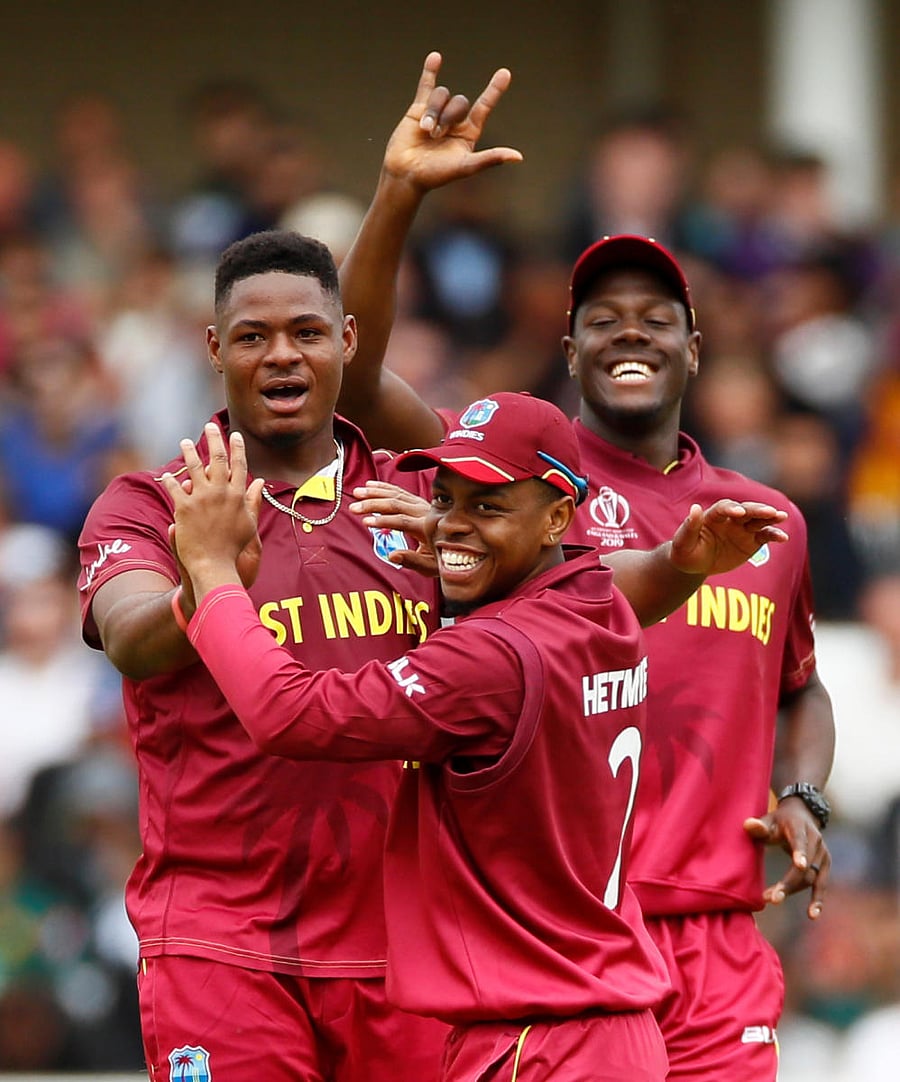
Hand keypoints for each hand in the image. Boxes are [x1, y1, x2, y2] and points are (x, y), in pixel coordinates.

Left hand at [161, 423, 264, 598]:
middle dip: (215, 440)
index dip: (238, 449)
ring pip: (194, 468)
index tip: (236, 435)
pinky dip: (171, 481)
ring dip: (190, 452)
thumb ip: (253, 501)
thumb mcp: (249, 524)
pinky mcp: (184, 508)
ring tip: (185, 442)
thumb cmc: (234, 549)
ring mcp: (202, 499)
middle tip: (211, 426)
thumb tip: (260, 482)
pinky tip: (167, 475)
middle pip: (218, 459)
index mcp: (238, 496)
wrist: (215, 566)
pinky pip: (175, 488)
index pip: (239, 466)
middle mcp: (221, 493)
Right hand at [350, 481, 437, 576]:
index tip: (366, 522)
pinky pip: (399, 491)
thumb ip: (411, 561)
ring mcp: (421, 505)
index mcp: (426, 528)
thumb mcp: (430, 566)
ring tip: (357, 493)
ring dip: (375, 493)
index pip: (402, 522)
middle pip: (396, 504)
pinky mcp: (417, 502)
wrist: (457, 544)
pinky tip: (370, 485)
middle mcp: (424, 512)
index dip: (384, 521)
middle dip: (373, 505)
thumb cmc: (443, 558)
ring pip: (396, 495)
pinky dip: (384, 487)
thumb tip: (392, 555)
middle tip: (354, 508)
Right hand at [381, 51, 522, 192]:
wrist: (406, 174)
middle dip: (447, 116)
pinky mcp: (418, 109)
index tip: (505, 73)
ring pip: (442, 95)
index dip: (494, 90)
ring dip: (433, 112)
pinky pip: (427, 85)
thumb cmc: (436, 175)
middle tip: (436, 136)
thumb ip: (491, 159)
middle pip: (459, 102)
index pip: (484, 106)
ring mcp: (437, 113)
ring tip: (425, 132)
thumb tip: (518, 157)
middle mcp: (455, 122)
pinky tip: (435, 57)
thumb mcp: (466, 166)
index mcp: (469, 133)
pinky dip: (430, 71)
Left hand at [670, 500, 788, 576]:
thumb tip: (695, 507)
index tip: (739, 512)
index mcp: (712, 516)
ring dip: (770, 517)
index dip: (731, 509)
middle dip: (757, 510)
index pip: (724, 508)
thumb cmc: (685, 552)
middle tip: (770, 511)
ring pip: (758, 519)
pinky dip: (774, 535)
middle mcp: (730, 519)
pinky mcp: (752, 541)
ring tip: (781, 516)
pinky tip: (783, 537)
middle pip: (746, 510)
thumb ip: (689, 526)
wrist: (694, 564)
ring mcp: (742, 529)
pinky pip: (765, 536)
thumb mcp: (682, 543)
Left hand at [744, 803, 829, 918]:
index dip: (800, 852)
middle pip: (805, 866)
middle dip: (788, 883)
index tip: (799, 865)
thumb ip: (758, 825)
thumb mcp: (768, 819)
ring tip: (774, 900)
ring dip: (793, 890)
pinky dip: (817, 899)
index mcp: (800, 827)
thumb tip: (748, 825)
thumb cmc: (779, 821)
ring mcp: (823, 854)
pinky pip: (821, 884)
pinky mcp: (825, 865)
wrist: (801, 816)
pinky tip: (812, 915)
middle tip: (771, 897)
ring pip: (811, 877)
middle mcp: (816, 841)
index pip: (800, 840)